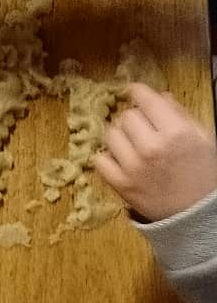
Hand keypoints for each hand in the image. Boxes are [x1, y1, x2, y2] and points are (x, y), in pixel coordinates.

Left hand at [94, 83, 216, 221]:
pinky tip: (119, 158)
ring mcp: (132, 167)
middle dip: (133, 118)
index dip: (138, 93)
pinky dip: (106, 156)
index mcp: (176, 132)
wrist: (195, 211)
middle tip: (141, 127)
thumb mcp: (201, 136)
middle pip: (126, 117)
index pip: (145, 100)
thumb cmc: (202, 171)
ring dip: (119, 135)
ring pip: (110, 135)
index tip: (134, 91)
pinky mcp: (120, 185)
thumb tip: (159, 97)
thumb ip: (179, 114)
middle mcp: (151, 147)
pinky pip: (99, 160)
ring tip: (131, 143)